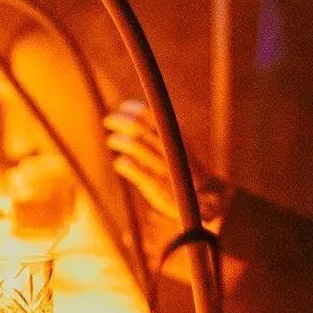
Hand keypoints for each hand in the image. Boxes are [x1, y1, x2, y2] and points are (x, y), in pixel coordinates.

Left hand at [104, 99, 228, 233]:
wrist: (204, 203)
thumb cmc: (184, 170)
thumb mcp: (178, 146)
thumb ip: (158, 131)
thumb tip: (129, 113)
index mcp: (176, 135)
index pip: (148, 113)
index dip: (130, 109)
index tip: (122, 109)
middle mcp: (169, 148)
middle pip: (135, 126)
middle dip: (117, 121)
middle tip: (108, 121)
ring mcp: (162, 166)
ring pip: (131, 144)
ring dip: (117, 139)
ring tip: (112, 140)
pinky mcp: (153, 184)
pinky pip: (127, 166)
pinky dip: (121, 162)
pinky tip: (121, 163)